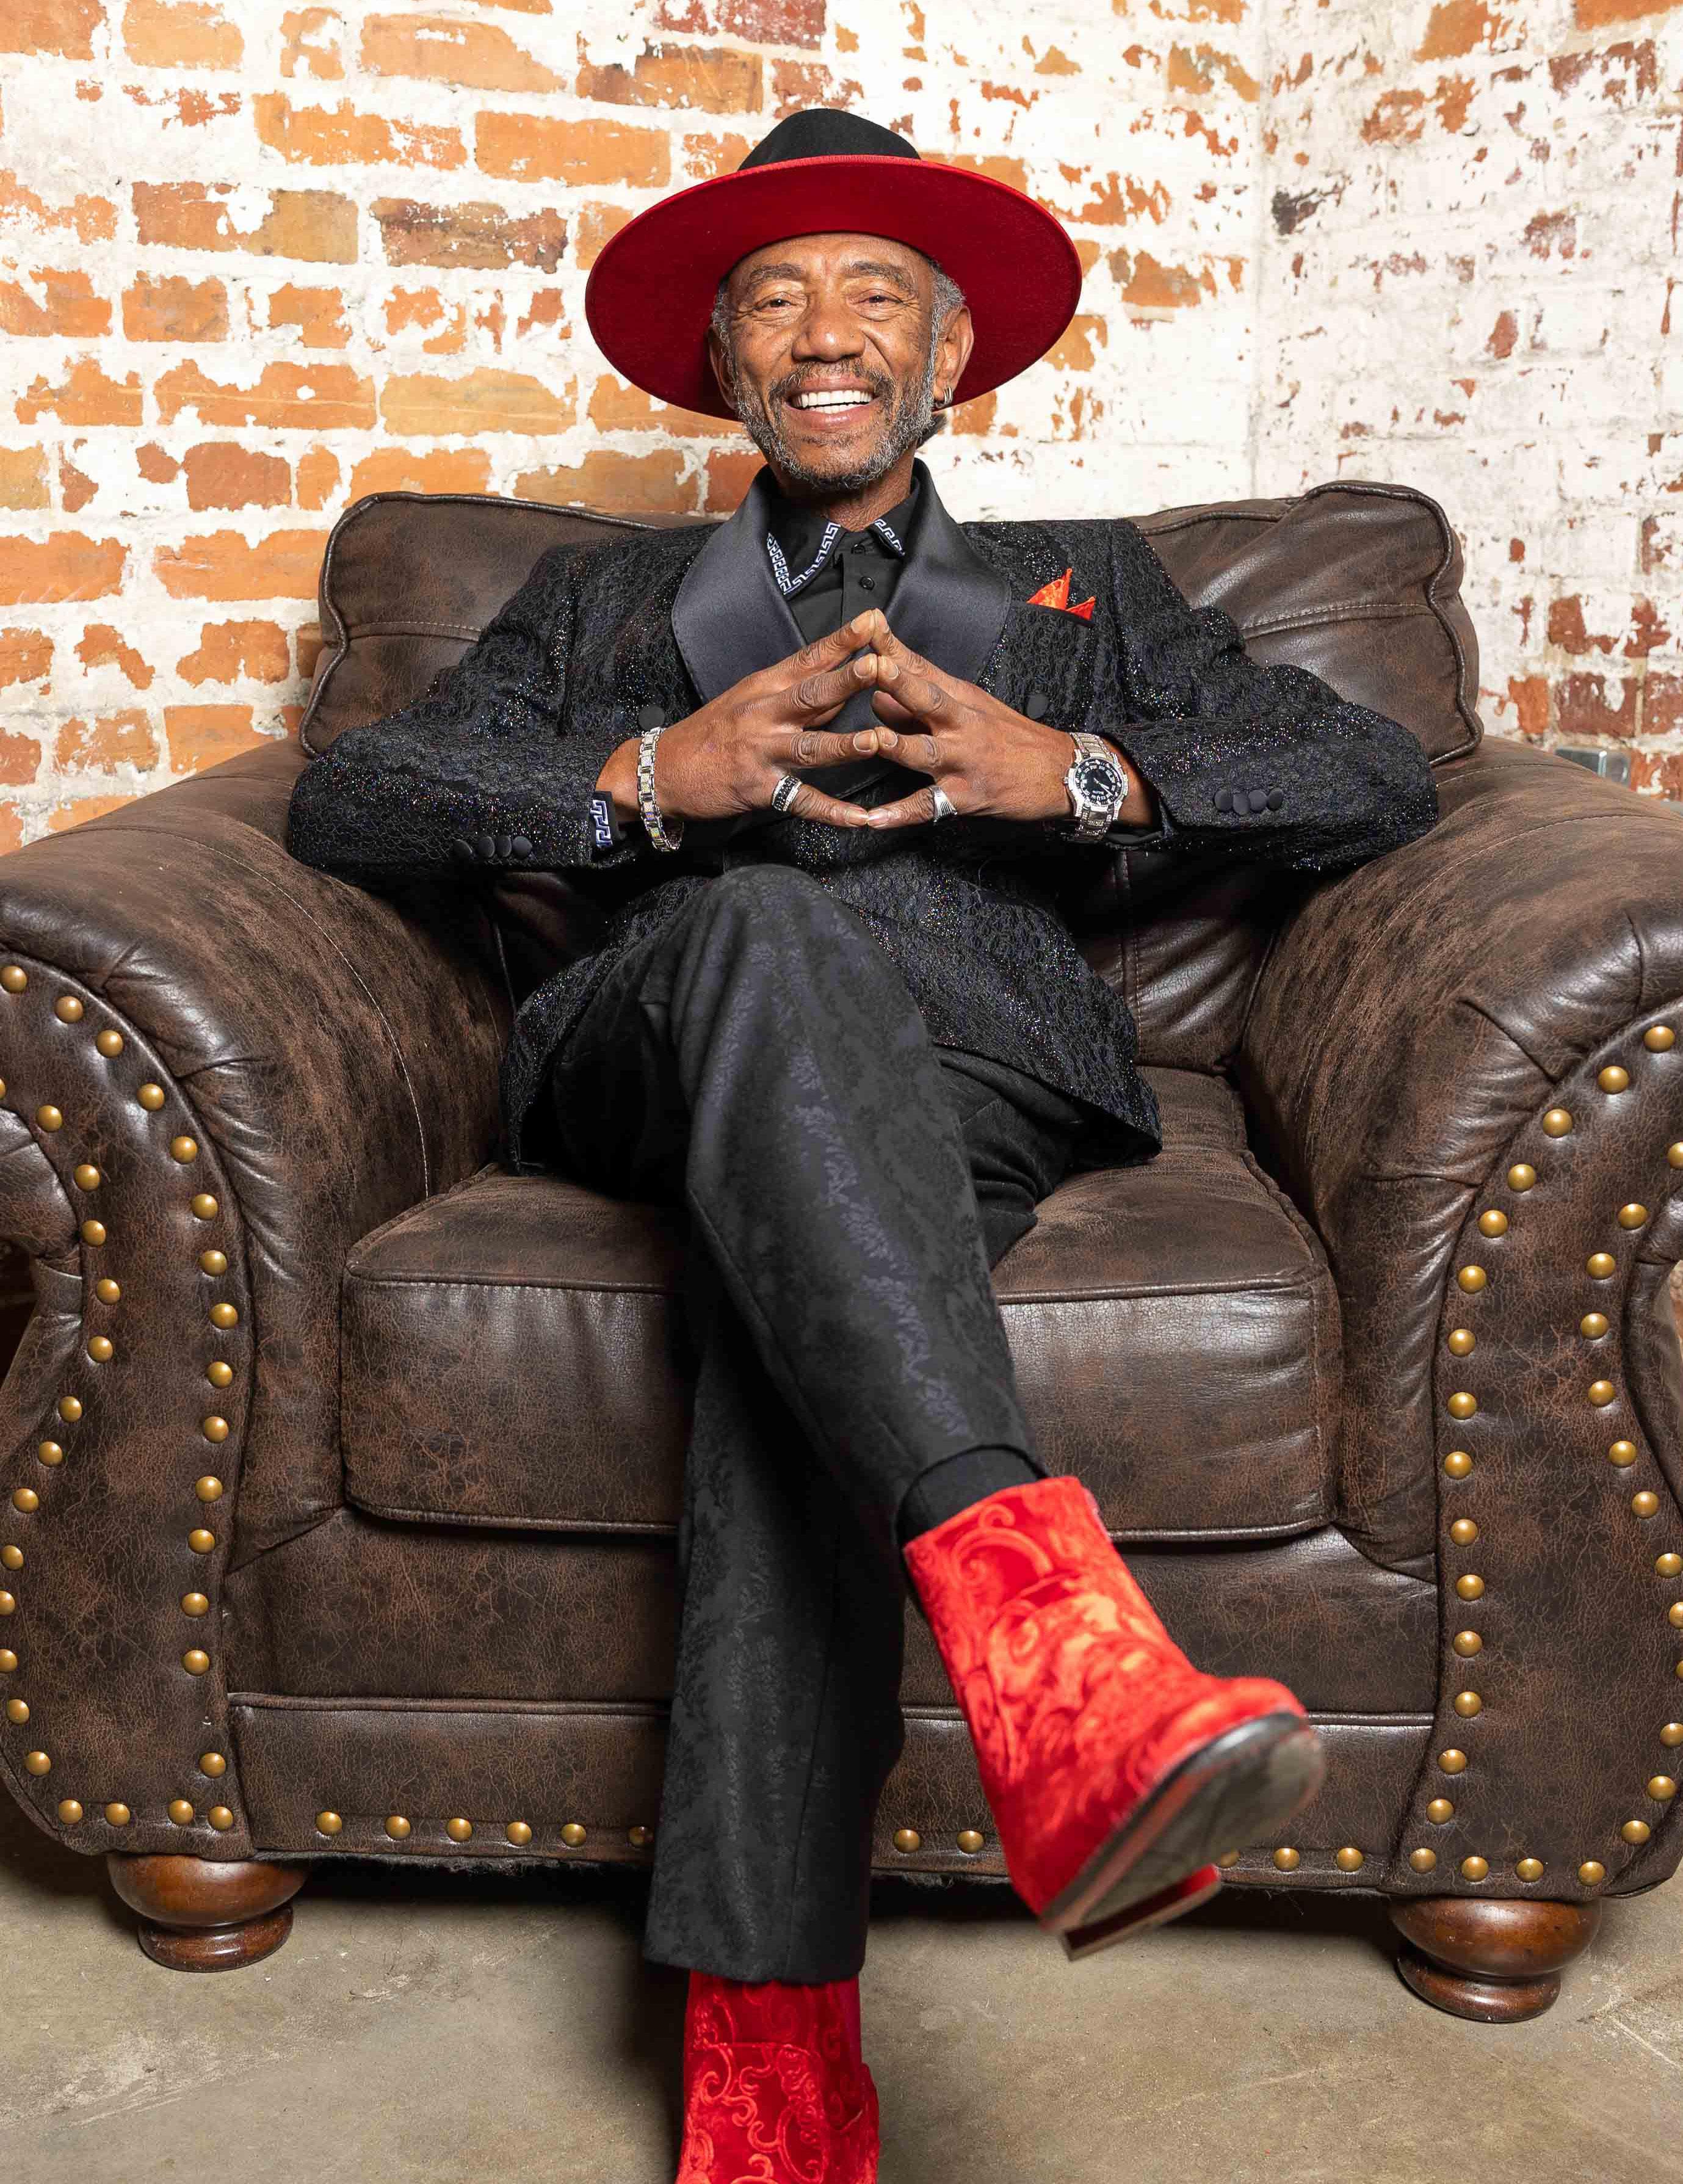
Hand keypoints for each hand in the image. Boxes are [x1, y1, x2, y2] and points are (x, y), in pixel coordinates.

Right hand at [595, 612, 893, 829]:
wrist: (663, 770)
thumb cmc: (712, 732)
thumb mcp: (748, 699)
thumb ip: (796, 694)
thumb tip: (843, 685)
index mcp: (764, 687)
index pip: (808, 658)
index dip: (841, 640)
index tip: (873, 621)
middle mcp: (763, 715)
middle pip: (811, 695)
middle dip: (846, 680)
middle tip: (879, 665)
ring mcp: (761, 752)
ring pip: (809, 747)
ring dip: (844, 745)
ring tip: (876, 740)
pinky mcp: (760, 789)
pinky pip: (802, 802)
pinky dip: (833, 813)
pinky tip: (862, 819)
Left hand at [860, 619, 1157, 831]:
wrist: (1064, 772)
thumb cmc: (1015, 738)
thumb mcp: (975, 709)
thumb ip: (923, 704)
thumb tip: (876, 695)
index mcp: (962, 698)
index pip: (922, 668)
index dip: (893, 647)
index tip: (867, 625)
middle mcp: (961, 725)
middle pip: (926, 699)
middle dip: (899, 682)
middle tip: (872, 665)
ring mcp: (963, 761)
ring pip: (925, 752)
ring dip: (897, 745)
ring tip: (871, 740)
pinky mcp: (965, 797)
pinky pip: (927, 806)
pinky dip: (899, 814)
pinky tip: (873, 820)